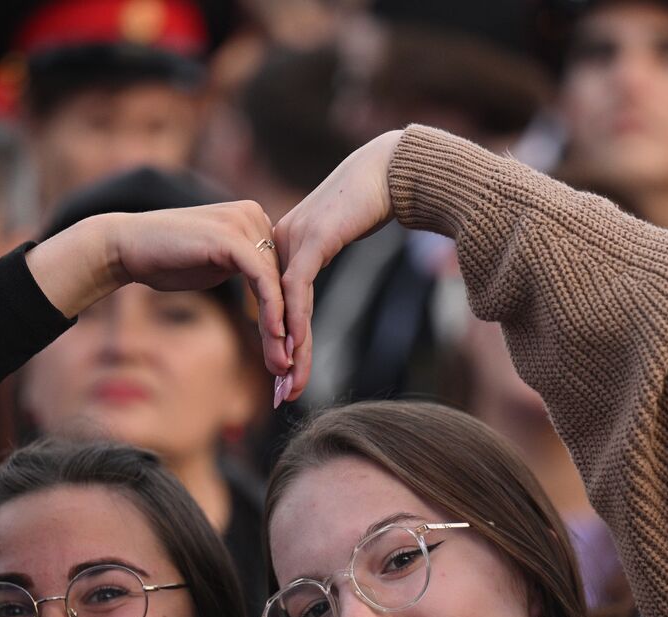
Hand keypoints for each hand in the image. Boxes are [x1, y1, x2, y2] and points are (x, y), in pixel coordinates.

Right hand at [26, 201, 283, 343]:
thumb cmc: (165, 261)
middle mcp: (255, 216)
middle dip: (288, 329)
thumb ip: (244, 274)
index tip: (286, 356)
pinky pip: (262, 280)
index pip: (280, 275)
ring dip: (282, 329)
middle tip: (289, 369)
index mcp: (254, 222)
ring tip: (282, 364)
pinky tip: (274, 338)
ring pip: (277, 284)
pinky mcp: (232, 237)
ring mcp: (245, 223)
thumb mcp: (214, 268)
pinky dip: (271, 311)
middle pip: (284, 281)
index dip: (287, 318)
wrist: (126, 247)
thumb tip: (269, 299)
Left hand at [270, 129, 402, 401]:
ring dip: (287, 350)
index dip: (282, 344)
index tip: (286, 378)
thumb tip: (321, 277)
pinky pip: (298, 290)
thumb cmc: (375, 198)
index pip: (278, 306)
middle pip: (276, 313)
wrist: (391, 168)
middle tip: (282, 397)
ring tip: (289, 384)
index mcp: (285, 246)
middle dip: (281, 359)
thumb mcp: (342, 233)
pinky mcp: (311, 240)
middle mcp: (280, 244)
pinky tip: (295, 349)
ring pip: (283, 307)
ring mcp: (293, 241)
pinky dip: (295, 321)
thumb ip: (326, 254)